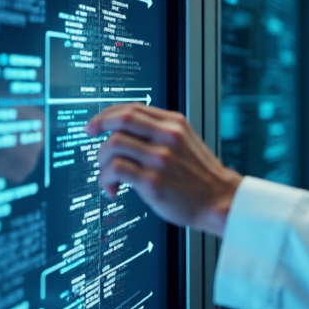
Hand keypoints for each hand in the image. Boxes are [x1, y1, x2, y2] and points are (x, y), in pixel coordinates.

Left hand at [86, 104, 241, 235]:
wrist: (220, 200)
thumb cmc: (202, 176)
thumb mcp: (187, 142)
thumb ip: (161, 133)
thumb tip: (125, 131)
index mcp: (175, 124)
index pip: (134, 108)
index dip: (109, 113)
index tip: (97, 122)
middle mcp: (167, 137)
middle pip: (121, 120)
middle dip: (98, 125)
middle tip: (89, 134)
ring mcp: (160, 158)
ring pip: (113, 145)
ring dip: (101, 159)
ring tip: (107, 174)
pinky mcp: (152, 181)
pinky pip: (116, 171)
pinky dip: (105, 179)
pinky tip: (112, 189)